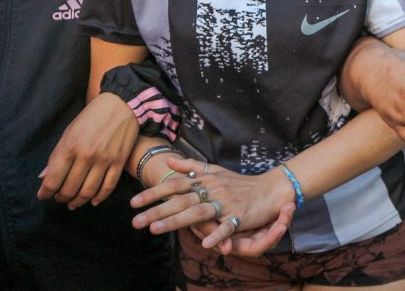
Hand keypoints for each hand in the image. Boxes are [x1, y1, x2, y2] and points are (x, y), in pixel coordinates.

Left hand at [38, 92, 138, 207]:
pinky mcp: (119, 161)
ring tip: (73, 203)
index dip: (46, 192)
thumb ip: (56, 155)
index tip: (43, 196)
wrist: (121, 105)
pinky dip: (100, 197)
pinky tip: (93, 201)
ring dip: (79, 201)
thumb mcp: (69, 132)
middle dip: (62, 197)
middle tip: (59, 199)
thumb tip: (43, 177)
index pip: (53, 179)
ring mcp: (105, 160)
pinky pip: (109, 186)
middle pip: (70, 188)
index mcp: (70, 147)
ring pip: (89, 191)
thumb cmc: (91, 117)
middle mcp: (86, 156)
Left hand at [130, 157, 294, 249]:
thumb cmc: (241, 182)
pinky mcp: (240, 216)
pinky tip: (205, 244)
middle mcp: (213, 189)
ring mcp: (226, 203)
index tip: (133, 202)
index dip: (154, 193)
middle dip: (157, 210)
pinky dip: (217, 235)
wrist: (271, 189)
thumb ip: (192, 166)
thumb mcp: (216, 171)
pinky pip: (227, 227)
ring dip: (176, 221)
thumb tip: (170, 161)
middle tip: (135, 221)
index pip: (176, 184)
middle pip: (181, 199)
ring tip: (155, 230)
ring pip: (197, 212)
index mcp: (206, 179)